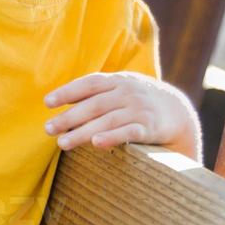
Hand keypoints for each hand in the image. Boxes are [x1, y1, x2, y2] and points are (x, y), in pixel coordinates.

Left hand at [43, 71, 199, 156]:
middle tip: (48, 129)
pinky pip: (129, 133)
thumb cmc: (137, 101)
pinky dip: (112, 137)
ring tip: (62, 144)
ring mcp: (139, 110)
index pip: (90, 83)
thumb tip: (63, 103)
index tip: (47, 102)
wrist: (177, 112)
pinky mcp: (149, 128)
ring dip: (83, 132)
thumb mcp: (120, 90)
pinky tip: (96, 144)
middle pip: (94, 104)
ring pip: (107, 121)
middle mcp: (128, 93)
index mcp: (118, 81)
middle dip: (69, 117)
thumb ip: (96, 95)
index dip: (68, 92)